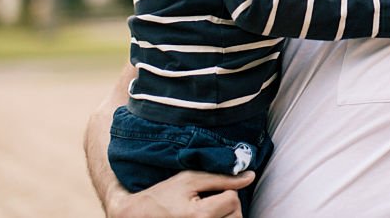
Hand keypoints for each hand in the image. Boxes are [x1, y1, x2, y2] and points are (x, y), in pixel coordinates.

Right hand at [106, 171, 254, 217]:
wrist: (139, 216)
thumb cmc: (163, 196)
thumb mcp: (189, 179)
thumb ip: (221, 178)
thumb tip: (250, 176)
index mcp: (201, 216)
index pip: (233, 200)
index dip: (224, 191)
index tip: (206, 192)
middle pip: (236, 215)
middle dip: (226, 205)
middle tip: (206, 201)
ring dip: (224, 215)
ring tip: (205, 211)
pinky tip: (207, 216)